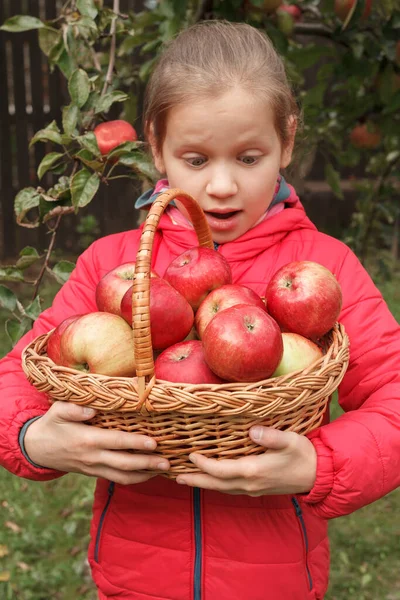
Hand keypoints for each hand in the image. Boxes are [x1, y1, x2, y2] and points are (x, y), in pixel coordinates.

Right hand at [24, 401, 169, 483]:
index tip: (154, 442)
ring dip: (145, 475)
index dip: (136, 443)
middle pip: (124, 464)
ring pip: (122, 476)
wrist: (37, 448)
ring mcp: (94, 468)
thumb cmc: (52, 424)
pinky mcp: (94, 473)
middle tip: (167, 462)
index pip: (116, 442)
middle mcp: (92, 457)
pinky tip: (149, 474)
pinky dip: (134, 478)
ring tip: (164, 470)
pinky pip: (117, 478)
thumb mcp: (57, 411)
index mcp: (87, 440)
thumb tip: (92, 410)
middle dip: (147, 464)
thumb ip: (74, 409)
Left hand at [176, 426, 316, 495]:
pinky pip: (230, 489)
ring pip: (222, 488)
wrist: (318, 475)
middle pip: (216, 484)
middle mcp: (249, 483)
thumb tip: (252, 431)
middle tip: (176, 476)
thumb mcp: (289, 440)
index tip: (190, 456)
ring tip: (186, 479)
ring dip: (203, 483)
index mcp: (253, 470)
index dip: (204, 465)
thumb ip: (271, 436)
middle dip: (195, 480)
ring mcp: (253, 488)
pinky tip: (211, 480)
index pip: (221, 470)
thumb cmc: (303, 454)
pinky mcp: (257, 489)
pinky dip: (216, 485)